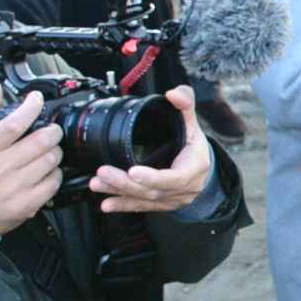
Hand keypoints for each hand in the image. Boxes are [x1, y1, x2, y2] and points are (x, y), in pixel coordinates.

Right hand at [0, 84, 63, 239]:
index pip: (13, 124)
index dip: (31, 108)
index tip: (36, 100)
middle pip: (40, 141)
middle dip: (52, 131)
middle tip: (51, 130)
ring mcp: (12, 188)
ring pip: (50, 160)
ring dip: (54, 151)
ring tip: (46, 151)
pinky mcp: (25, 205)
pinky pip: (53, 182)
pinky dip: (54, 174)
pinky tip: (45, 172)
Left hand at [88, 87, 213, 214]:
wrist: (203, 171)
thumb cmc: (195, 148)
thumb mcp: (194, 125)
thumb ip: (185, 105)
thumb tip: (173, 93)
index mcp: (193, 169)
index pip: (174, 178)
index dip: (153, 177)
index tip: (133, 171)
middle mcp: (183, 189)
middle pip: (153, 191)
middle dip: (125, 183)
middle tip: (103, 172)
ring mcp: (171, 199)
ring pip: (143, 199)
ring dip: (118, 191)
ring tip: (97, 183)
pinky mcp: (161, 205)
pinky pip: (141, 207)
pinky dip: (122, 205)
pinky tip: (106, 204)